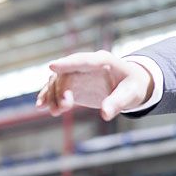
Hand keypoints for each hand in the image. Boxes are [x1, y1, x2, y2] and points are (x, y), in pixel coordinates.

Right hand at [34, 51, 153, 119]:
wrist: (131, 85)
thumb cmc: (133, 86)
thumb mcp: (130, 95)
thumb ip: (117, 103)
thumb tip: (105, 114)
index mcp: (104, 60)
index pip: (84, 60)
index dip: (68, 63)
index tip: (52, 66)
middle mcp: (87, 64)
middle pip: (67, 72)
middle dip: (61, 89)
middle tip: (63, 108)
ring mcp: (78, 73)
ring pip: (58, 80)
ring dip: (53, 95)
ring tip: (54, 111)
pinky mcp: (74, 84)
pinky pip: (57, 88)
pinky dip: (49, 96)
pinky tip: (42, 106)